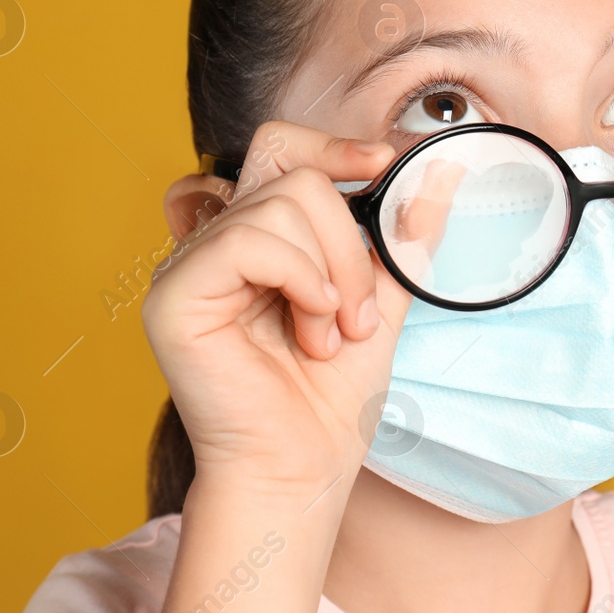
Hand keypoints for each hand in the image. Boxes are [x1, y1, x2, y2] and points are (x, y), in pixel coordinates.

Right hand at [141, 121, 410, 499]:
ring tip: (326, 336)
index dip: (331, 146)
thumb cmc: (330, 398)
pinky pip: (246, 240)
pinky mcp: (173, 294)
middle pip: (290, 171)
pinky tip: (308, 323)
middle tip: (357, 313)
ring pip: (280, 205)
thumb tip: (439, 171)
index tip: (383, 163)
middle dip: (347, 239)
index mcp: (257, 238)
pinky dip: (297, 277)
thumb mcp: (381, 299)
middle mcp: (217, 243)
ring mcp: (189, 265)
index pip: (281, 149)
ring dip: (329, 275)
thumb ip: (401, 237)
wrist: (302, 466)